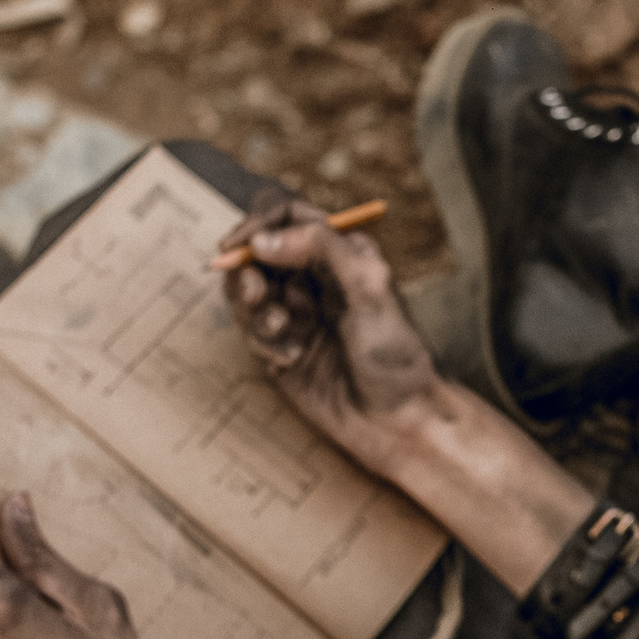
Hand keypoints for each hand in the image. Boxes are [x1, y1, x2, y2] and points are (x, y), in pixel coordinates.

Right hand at [214, 198, 441, 474]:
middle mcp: (314, 278)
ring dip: (253, 311)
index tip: (240, 245)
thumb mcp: (372, 290)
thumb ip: (323, 250)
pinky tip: (291, 359)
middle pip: (255, 252)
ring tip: (282, 331)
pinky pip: (250, 332)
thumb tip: (263, 239)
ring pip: (246, 292)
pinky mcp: (280, 348)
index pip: (286, 216)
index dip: (257, 223)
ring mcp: (295, 313)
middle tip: (255, 295)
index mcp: (340, 253)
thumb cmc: (396, 355)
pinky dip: (262, 342)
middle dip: (246, 270)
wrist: (398, 422)